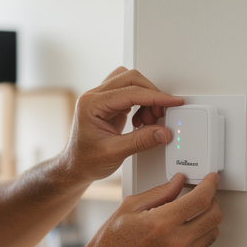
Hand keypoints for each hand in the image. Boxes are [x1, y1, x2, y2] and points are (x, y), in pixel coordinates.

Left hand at [59, 67, 185, 183]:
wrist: (75, 168)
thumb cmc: (85, 160)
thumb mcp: (114, 153)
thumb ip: (141, 141)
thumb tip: (163, 132)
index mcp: (91, 104)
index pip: (130, 92)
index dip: (155, 96)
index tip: (172, 101)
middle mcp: (94, 97)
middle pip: (130, 79)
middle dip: (151, 94)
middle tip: (160, 113)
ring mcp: (100, 99)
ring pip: (130, 82)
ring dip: (145, 98)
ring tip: (148, 120)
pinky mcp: (107, 105)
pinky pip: (129, 93)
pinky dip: (140, 104)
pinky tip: (140, 120)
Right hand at [70, 172, 221, 246]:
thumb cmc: (111, 243)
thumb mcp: (130, 207)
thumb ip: (159, 193)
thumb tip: (178, 182)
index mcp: (162, 222)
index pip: (201, 199)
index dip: (210, 185)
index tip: (210, 180)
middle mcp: (175, 242)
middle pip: (214, 216)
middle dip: (212, 201)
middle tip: (204, 196)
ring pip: (211, 233)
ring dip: (207, 220)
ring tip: (193, 215)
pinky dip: (195, 237)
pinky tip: (180, 232)